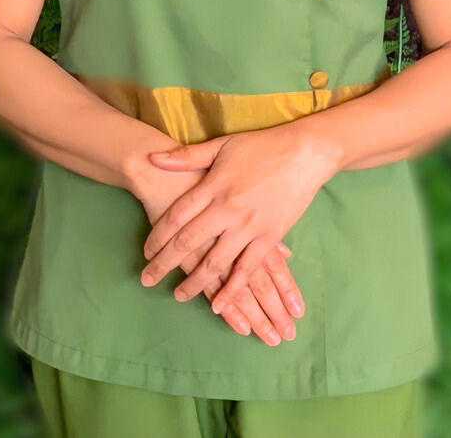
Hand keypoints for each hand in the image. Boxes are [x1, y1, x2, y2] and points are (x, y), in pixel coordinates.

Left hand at [140, 124, 335, 317]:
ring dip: (194, 282)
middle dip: (165, 263)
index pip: (177, 215)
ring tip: (178, 295)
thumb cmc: (261, 146)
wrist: (304, 153)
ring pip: (215, 261)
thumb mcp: (222, 145)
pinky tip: (218, 304)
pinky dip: (232, 290)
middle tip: (147, 279)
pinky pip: (246, 269)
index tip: (146, 251)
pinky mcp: (269, 237)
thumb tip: (154, 158)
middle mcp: (227, 209)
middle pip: (189, 242)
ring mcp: (249, 225)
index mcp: (214, 186)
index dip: (158, 235)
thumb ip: (188, 156)